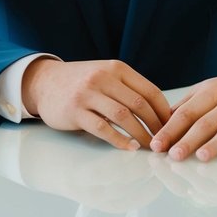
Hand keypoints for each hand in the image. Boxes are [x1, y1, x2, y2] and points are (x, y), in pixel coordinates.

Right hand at [21, 58, 170, 149]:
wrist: (44, 82)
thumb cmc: (81, 82)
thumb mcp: (105, 74)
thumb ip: (128, 88)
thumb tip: (161, 112)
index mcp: (116, 68)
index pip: (149, 91)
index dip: (164, 111)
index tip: (172, 127)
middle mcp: (103, 78)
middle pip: (139, 105)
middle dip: (156, 126)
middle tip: (163, 142)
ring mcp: (88, 94)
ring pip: (123, 117)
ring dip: (140, 135)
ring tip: (148, 147)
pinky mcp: (75, 111)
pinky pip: (102, 128)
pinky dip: (119, 140)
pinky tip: (128, 148)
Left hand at [149, 66, 216, 161]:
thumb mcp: (207, 90)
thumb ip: (186, 104)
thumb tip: (161, 121)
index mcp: (209, 94)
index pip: (186, 113)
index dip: (170, 129)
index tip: (156, 145)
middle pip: (204, 123)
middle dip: (187, 140)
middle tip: (173, 156)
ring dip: (214, 144)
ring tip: (201, 157)